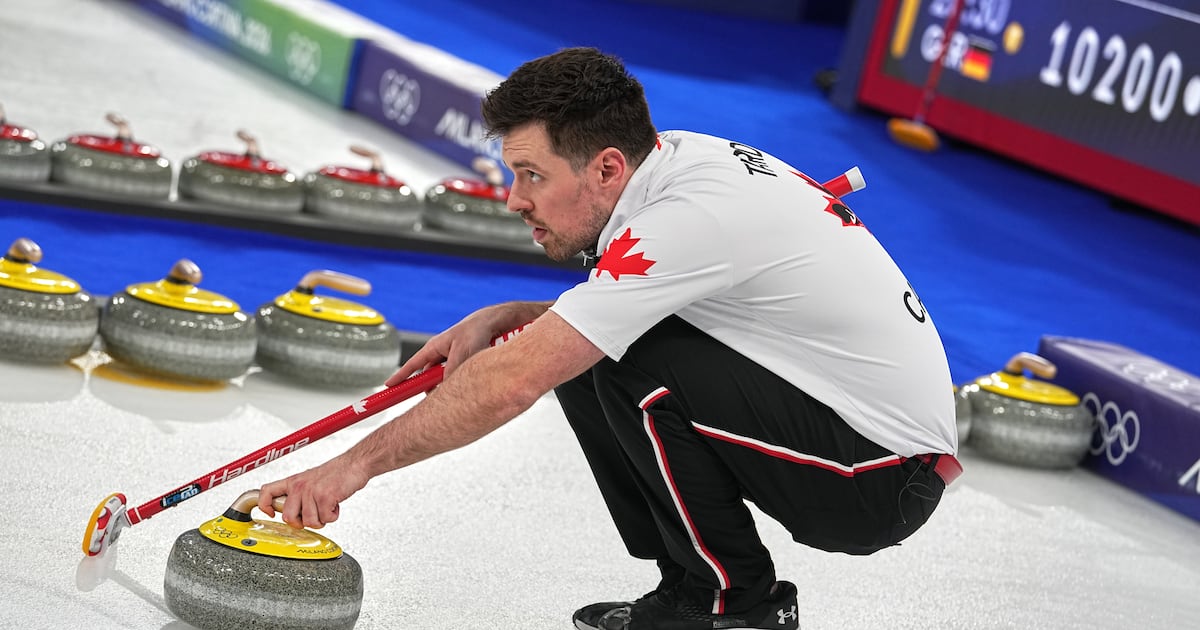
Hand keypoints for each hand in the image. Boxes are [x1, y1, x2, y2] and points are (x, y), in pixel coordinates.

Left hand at [257, 455, 368, 528]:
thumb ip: (299, 494)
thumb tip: (291, 511)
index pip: (266, 491)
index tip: (270, 513)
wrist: (355, 464)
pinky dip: (333, 516)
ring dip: (321, 519)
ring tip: (327, 507)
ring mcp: (311, 491)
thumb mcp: (310, 479)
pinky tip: (335, 505)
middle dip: (301, 522)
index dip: (264, 506)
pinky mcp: (325, 497)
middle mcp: (299, 486)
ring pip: (308, 522)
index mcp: (293, 481)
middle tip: (312, 516)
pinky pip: (325, 519)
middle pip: (287, 517)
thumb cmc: (336, 473)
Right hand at [386, 302, 548, 384]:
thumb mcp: (464, 351)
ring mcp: (457, 361)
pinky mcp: (472, 365)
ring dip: (453, 387)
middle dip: (431, 391)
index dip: (400, 378)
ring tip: (463, 388)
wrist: (504, 321)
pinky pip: (464, 380)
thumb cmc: (481, 328)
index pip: (412, 365)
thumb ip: (452, 371)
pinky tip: (477, 385)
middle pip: (430, 379)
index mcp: (436, 347)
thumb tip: (444, 391)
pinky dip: (467, 384)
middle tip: (434, 403)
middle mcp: (445, 355)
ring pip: (449, 382)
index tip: (387, 388)